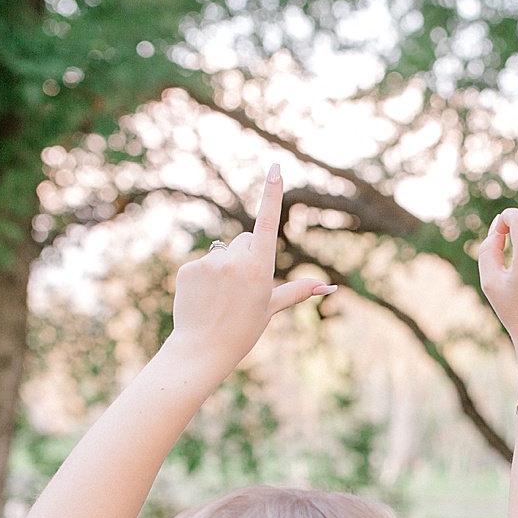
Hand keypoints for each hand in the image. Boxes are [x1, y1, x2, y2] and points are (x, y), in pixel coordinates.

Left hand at [167, 164, 332, 368]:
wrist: (203, 349)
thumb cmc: (243, 330)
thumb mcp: (271, 308)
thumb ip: (298, 291)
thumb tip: (329, 287)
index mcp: (260, 269)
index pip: (268, 223)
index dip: (272, 194)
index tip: (275, 167)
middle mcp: (235, 261)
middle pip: (244, 241)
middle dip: (245, 256)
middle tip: (240, 289)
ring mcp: (210, 263)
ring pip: (222, 252)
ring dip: (223, 268)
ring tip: (219, 297)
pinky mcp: (188, 268)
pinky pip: (201, 263)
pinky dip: (202, 277)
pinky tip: (202, 298)